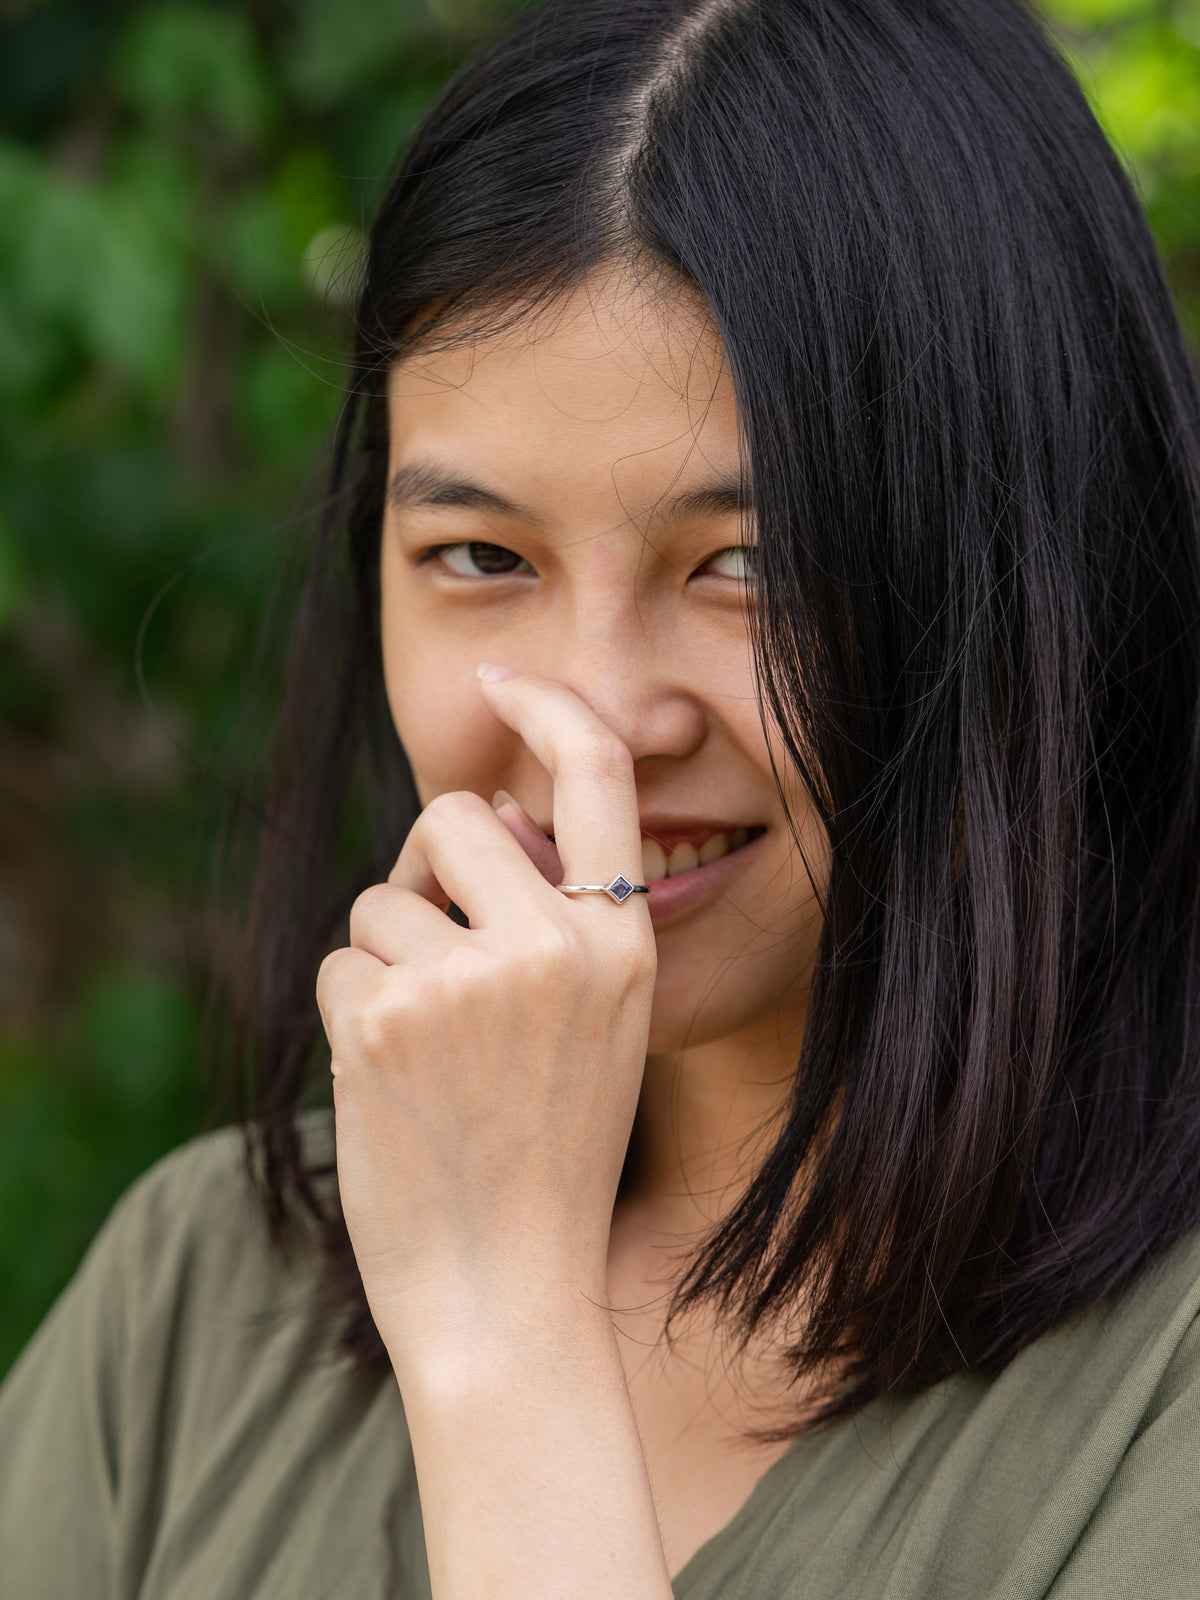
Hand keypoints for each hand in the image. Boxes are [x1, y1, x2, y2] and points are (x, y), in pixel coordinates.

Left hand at [316, 669, 656, 1369]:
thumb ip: (554, 918)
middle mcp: (556, 944)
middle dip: (427, 867)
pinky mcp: (385, 1019)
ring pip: (381, 898)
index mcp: (623, 941)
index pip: (596, 774)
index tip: (504, 680)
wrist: (509, 1288)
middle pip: (450, 817)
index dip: (549, 707)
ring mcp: (469, 980)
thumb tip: (478, 818)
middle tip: (438, 955)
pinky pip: (342, 960)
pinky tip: (392, 1085)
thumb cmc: (548, 1154)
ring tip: (429, 1056)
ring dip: (386, 960)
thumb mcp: (598, 1024)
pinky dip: (351, 1014)